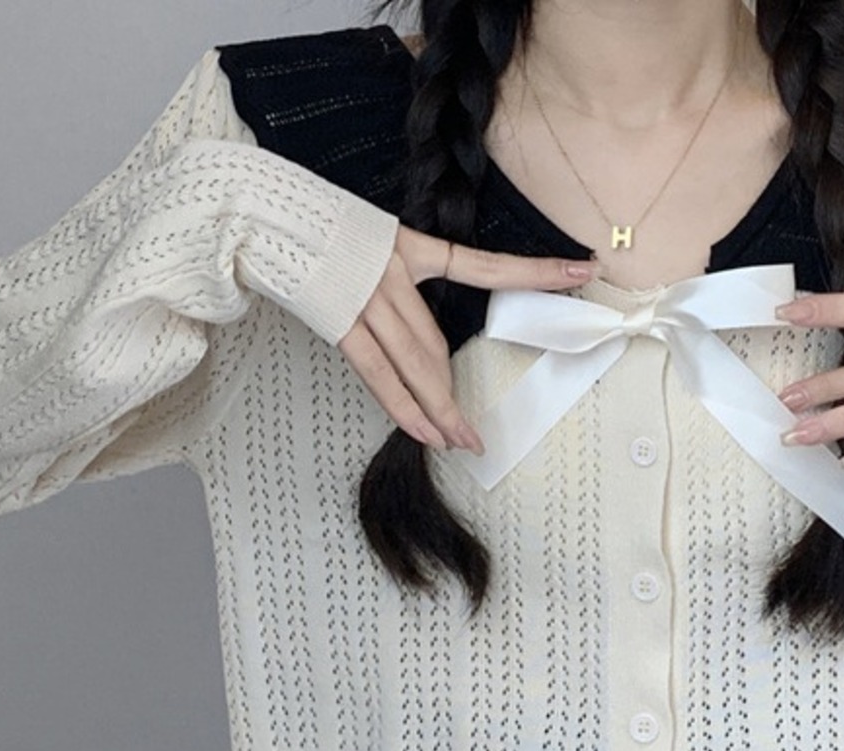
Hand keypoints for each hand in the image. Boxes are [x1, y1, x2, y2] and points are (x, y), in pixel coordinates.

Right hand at [338, 225, 597, 453]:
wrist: (261, 215)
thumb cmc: (313, 229)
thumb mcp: (369, 238)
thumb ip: (399, 276)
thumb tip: (413, 321)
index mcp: (410, 247)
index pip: (486, 265)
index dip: (536, 271)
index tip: (582, 270)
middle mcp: (395, 274)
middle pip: (437, 345)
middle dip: (458, 393)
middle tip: (484, 432)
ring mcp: (367, 298)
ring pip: (414, 366)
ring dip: (438, 411)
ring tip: (459, 443)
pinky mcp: (340, 320)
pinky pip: (378, 374)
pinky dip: (402, 406)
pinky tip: (424, 431)